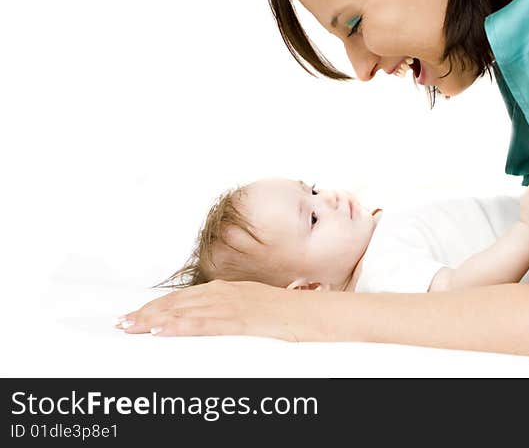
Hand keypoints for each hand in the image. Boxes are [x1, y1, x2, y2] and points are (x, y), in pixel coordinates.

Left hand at [115, 280, 299, 339]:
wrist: (313, 314)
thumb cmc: (288, 315)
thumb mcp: (254, 308)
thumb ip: (231, 312)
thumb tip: (212, 321)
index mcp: (228, 290)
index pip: (183, 298)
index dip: (157, 306)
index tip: (136, 314)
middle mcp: (225, 294)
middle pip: (178, 303)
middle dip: (147, 312)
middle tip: (122, 322)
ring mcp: (232, 306)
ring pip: (184, 311)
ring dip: (154, 319)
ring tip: (132, 327)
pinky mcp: (240, 321)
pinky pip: (204, 324)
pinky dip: (180, 326)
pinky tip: (162, 330)